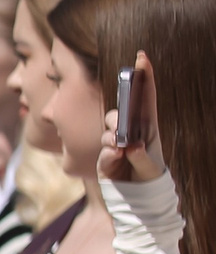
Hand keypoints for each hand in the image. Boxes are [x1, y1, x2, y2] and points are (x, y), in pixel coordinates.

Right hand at [101, 51, 167, 188]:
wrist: (137, 196)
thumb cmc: (149, 176)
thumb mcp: (150, 168)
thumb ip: (140, 157)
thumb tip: (129, 146)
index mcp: (148, 127)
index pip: (146, 98)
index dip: (144, 77)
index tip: (141, 58)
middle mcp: (131, 132)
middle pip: (121, 112)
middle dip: (118, 117)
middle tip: (120, 127)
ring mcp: (116, 142)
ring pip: (109, 130)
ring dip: (112, 139)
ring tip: (119, 150)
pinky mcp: (106, 155)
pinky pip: (104, 150)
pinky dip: (109, 156)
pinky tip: (116, 160)